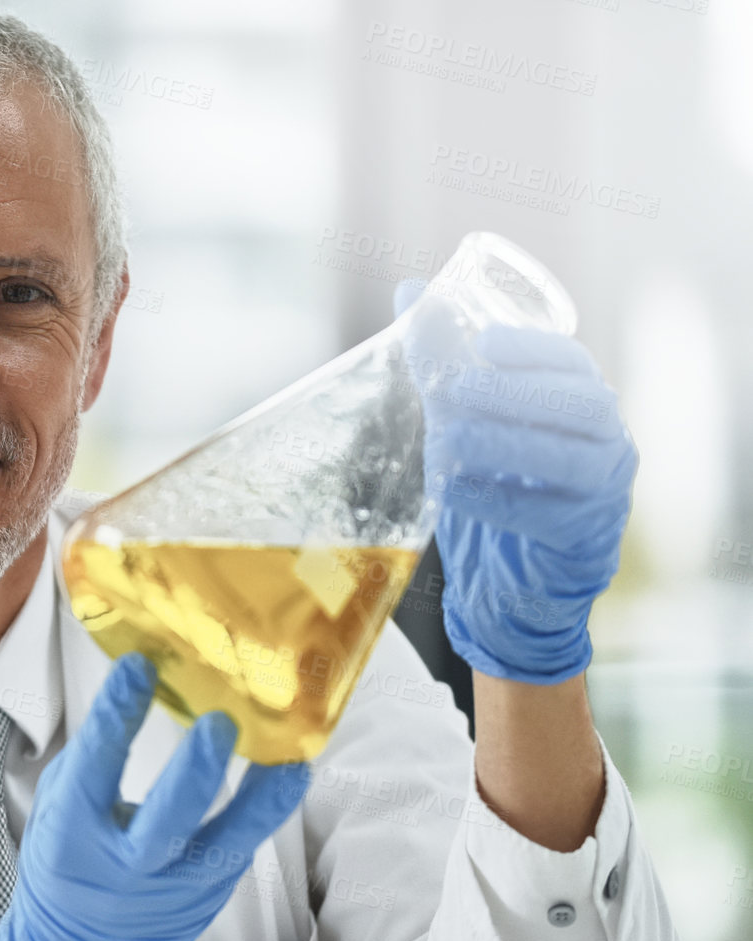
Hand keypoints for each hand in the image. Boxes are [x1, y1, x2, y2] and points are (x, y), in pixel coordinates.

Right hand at [0, 653, 309, 940]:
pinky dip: (269, 805)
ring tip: (288, 755)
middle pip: (166, 818)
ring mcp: (178, 885)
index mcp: (75, 833)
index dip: (117, 715)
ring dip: (260, 796)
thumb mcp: (58, 810)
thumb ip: (94, 759)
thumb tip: (137, 691)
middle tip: (218, 724)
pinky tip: (290, 770)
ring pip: (229, 840)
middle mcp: (129, 865)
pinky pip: (248, 843)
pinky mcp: (213, 890)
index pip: (95, 766)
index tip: (138, 667)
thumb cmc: (65, 868)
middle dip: (195, 771)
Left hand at [396, 280, 637, 682]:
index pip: (571, 362)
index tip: (481, 343)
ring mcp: (601, 492)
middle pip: (580, 405)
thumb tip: (411, 291)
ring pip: (569, 459)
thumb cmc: (496, 479)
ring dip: (501, 445)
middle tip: (454, 390)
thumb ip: (443, 359)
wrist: (510, 574)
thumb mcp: (466, 415)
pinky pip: (546, 515)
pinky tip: (453, 490)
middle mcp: (605, 440)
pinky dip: (495, 500)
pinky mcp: (581, 538)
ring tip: (445, 441)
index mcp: (580, 400)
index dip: (530, 349)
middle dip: (515, 393)